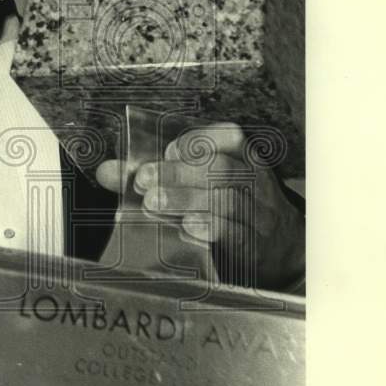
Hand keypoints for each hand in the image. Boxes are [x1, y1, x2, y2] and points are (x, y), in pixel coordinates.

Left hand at [96, 122, 304, 290]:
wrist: (280, 249)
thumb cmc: (230, 208)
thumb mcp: (198, 185)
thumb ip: (153, 175)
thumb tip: (105, 171)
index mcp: (242, 157)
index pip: (229, 136)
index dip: (197, 141)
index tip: (168, 151)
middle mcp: (253, 181)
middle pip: (221, 169)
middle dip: (179, 172)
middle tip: (143, 180)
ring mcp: (257, 213)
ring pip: (226, 200)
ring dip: (186, 199)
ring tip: (153, 203)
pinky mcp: (254, 245)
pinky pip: (236, 232)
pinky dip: (209, 227)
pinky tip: (187, 227)